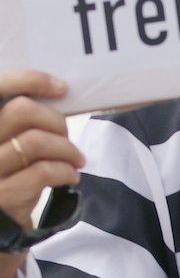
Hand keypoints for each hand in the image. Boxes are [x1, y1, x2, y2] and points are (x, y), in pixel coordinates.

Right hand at [0, 71, 84, 231]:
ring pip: (36, 141)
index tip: (60, 88)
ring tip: (73, 160)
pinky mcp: (1, 197)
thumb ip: (20, 123)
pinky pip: (44, 171)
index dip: (30, 80)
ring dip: (66, 148)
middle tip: (65, 136)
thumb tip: (58, 94)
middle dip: (55, 120)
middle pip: (21, 111)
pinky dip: (66, 170)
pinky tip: (70, 176)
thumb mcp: (7, 147)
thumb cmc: (8, 179)